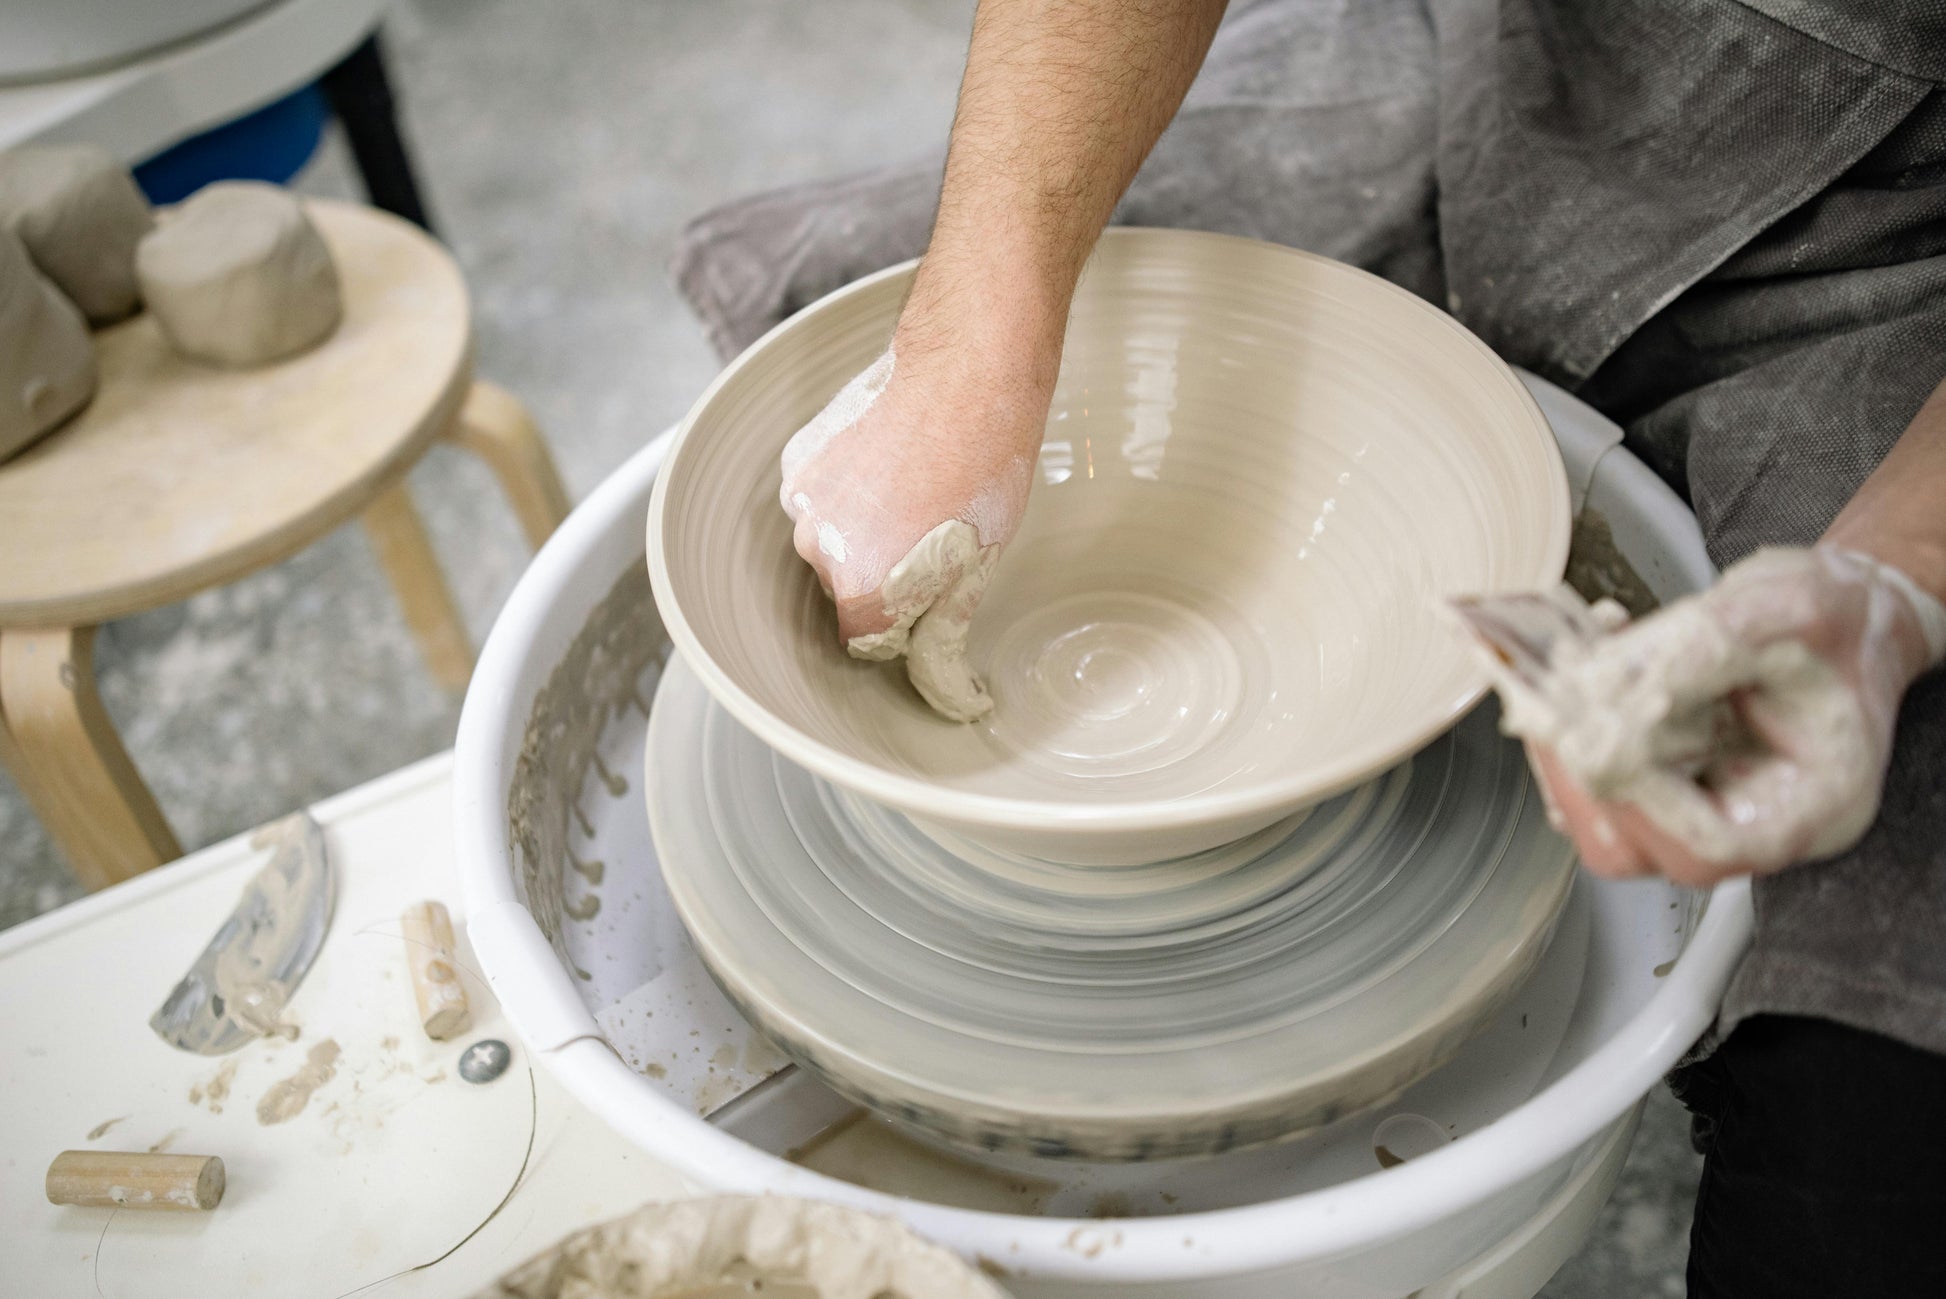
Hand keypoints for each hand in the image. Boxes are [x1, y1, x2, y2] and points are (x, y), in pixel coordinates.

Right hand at [779, 339, 1050, 720]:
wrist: (966, 371)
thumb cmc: (984, 469)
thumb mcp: (977, 569)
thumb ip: (943, 636)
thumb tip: (950, 696)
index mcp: (859, 589)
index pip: (866, 639)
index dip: (903, 622)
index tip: (932, 591)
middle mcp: (816, 549)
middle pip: (844, 588)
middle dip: (881, 572)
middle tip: (934, 529)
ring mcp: (801, 498)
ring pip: (830, 538)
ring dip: (863, 527)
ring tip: (916, 488)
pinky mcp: (798, 457)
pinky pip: (819, 494)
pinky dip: (848, 488)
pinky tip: (892, 460)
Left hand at [1508, 547, 1945, 884]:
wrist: (1842, 616)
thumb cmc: (1838, 623)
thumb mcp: (1788, 609)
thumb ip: (1704, 648)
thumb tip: (1612, 689)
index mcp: (1809, 806)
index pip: (1709, 844)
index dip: (1640, 799)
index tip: (1595, 732)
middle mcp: (1748, 821)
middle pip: (1634, 846)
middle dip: (1576, 770)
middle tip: (1546, 695)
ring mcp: (1696, 805)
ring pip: (1598, 810)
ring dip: (1562, 735)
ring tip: (1570, 658)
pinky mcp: (1658, 777)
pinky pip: (1592, 769)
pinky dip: (1570, 715)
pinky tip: (1586, 655)